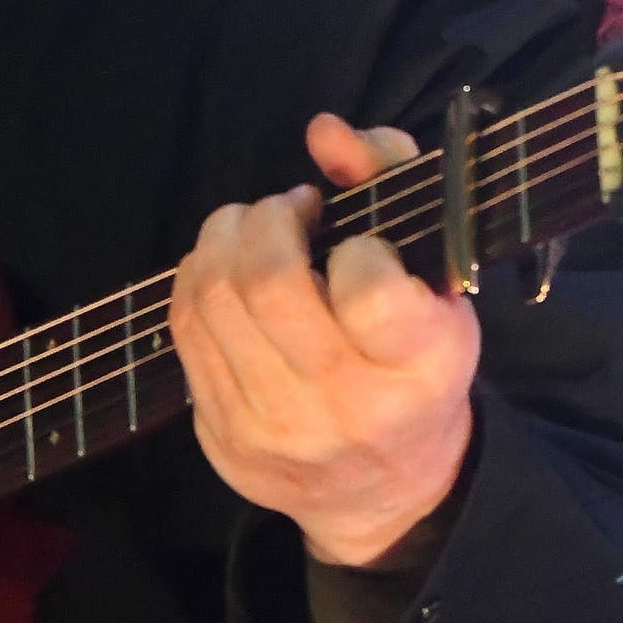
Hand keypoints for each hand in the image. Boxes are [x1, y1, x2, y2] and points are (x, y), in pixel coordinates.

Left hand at [172, 116, 479, 570]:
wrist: (385, 490)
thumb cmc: (416, 367)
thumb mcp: (437, 278)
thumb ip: (391, 183)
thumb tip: (323, 132)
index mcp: (418, 367)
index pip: (369, 286)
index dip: (356, 245)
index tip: (360, 247)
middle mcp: (345, 406)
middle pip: (268, 284)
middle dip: (267, 219)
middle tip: (287, 211)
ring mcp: (276, 427)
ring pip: (213, 300)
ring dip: (225, 237)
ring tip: (253, 229)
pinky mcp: (222, 437)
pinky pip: (185, 331)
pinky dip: (198, 278)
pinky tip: (226, 268)